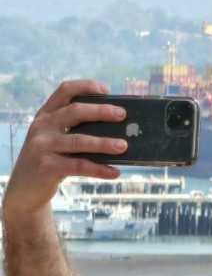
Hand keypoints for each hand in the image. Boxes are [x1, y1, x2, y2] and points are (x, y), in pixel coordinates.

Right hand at [3, 79, 128, 215]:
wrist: (24, 189)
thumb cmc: (49, 160)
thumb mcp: (54, 139)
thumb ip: (74, 129)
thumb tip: (116, 128)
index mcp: (46, 115)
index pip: (65, 91)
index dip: (86, 86)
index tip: (107, 89)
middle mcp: (42, 126)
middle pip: (74, 111)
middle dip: (100, 111)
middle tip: (122, 114)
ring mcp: (42, 146)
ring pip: (78, 140)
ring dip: (103, 143)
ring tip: (123, 146)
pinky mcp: (46, 166)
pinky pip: (78, 166)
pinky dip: (99, 169)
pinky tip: (115, 172)